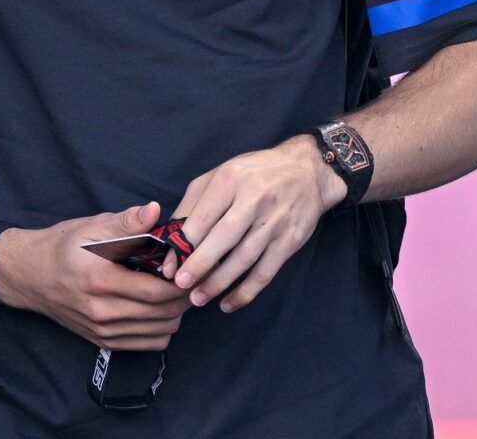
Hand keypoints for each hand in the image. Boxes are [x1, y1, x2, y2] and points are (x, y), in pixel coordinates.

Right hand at [0, 202, 192, 350]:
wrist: (31, 275)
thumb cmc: (64, 246)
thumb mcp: (93, 226)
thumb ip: (127, 222)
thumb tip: (156, 210)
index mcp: (101, 280)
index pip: (157, 291)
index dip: (182, 281)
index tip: (191, 265)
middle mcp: (102, 312)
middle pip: (163, 314)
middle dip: (184, 295)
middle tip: (190, 275)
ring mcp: (103, 331)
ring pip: (161, 331)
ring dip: (176, 312)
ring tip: (175, 289)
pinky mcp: (104, 342)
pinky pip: (149, 343)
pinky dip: (162, 327)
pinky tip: (159, 307)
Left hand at [162, 136, 344, 313]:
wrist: (307, 172)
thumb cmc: (254, 174)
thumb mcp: (220, 174)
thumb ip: (194, 203)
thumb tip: (171, 238)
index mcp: (231, 179)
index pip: (203, 216)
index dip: (184, 244)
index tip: (169, 266)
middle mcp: (254, 199)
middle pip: (224, 237)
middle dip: (200, 263)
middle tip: (180, 285)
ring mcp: (274, 221)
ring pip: (244, 257)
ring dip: (220, 282)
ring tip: (198, 298)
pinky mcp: (289, 241)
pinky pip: (266, 271)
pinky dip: (247, 291)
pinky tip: (228, 304)